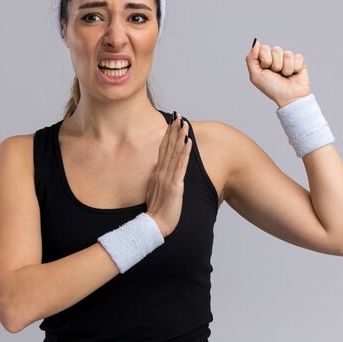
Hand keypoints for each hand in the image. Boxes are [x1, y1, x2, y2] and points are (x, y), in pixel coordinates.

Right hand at [145, 114, 191, 236]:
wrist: (154, 225)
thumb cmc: (157, 211)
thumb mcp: (156, 191)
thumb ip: (159, 180)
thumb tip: (161, 171)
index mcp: (157, 173)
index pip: (163, 150)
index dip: (168, 136)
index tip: (172, 124)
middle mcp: (161, 172)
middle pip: (168, 147)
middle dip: (173, 131)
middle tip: (178, 116)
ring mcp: (167, 177)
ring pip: (174, 153)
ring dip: (179, 137)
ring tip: (184, 124)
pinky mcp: (174, 185)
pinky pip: (180, 165)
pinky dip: (184, 152)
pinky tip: (188, 142)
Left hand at [246, 39, 311, 107]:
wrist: (288, 97)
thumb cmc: (272, 88)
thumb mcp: (256, 75)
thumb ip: (251, 58)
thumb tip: (256, 42)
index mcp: (265, 59)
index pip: (264, 48)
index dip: (265, 60)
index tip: (266, 70)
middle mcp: (276, 57)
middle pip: (276, 49)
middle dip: (275, 65)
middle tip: (276, 74)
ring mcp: (288, 58)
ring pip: (287, 54)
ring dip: (285, 68)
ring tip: (285, 75)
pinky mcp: (299, 60)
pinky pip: (297, 57)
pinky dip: (294, 69)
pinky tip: (293, 74)